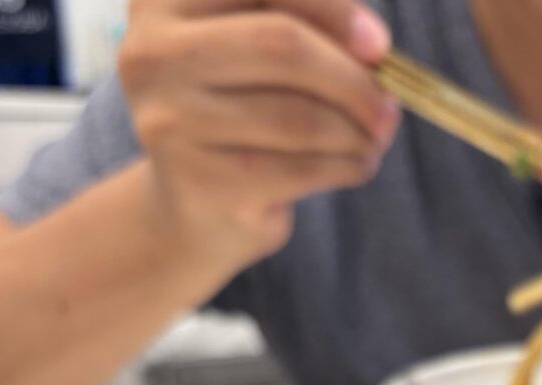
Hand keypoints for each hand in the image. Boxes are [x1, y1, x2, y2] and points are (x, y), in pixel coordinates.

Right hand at [119, 0, 399, 261]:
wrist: (195, 208)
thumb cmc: (240, 113)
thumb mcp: (262, 55)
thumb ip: (306, 29)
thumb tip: (375, 48)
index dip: (331, 9)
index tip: (379, 46)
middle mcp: (152, 53)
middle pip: (281, 45)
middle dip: (351, 79)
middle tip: (389, 108)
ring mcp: (169, 121)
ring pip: (296, 116)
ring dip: (355, 131)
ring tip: (375, 139)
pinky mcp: (199, 183)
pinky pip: (298, 169)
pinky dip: (345, 167)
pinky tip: (357, 166)